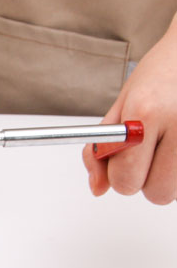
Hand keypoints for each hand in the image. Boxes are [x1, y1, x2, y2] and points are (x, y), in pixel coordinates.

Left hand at [83, 12, 176, 204]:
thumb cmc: (161, 74)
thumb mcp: (122, 105)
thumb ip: (102, 149)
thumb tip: (98, 187)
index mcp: (146, 113)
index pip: (126, 179)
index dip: (120, 174)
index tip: (123, 159)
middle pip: (157, 193)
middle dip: (147, 179)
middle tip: (150, 152)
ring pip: (176, 190)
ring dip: (169, 174)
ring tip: (170, 141)